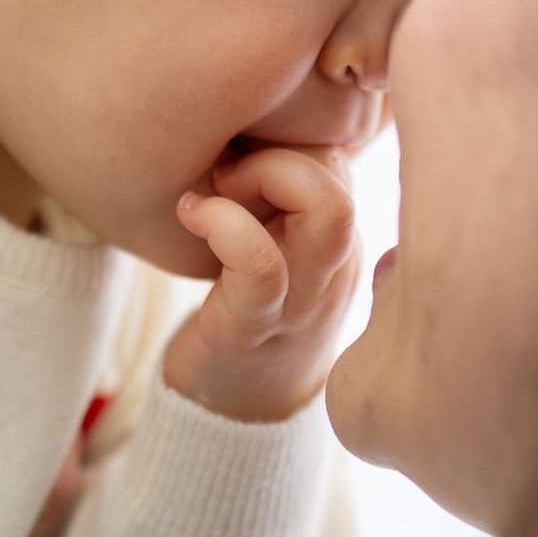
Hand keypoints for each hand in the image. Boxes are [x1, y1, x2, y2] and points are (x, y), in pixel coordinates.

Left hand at [164, 145, 358, 422]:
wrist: (236, 415)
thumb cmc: (248, 313)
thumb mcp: (281, 243)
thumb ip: (287, 193)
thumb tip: (262, 121)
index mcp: (343, 238)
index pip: (344, 152)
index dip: (292, 133)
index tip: (239, 150)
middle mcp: (338, 265)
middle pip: (346, 174)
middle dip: (281, 149)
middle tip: (224, 167)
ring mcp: (304, 298)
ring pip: (328, 212)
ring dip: (265, 176)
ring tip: (214, 187)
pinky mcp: (256, 325)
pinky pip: (261, 263)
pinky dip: (223, 222)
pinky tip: (191, 213)